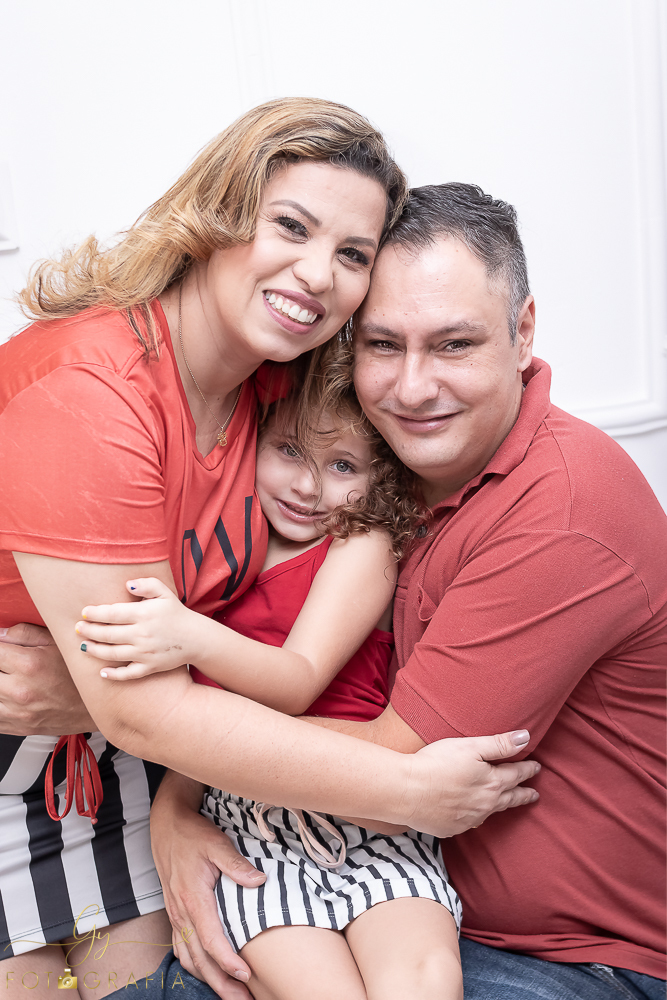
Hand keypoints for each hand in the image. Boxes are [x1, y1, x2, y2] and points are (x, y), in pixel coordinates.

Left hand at [0, 623, 93, 734]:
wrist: (95, 709)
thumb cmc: (79, 676)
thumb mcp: (58, 644)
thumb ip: (25, 634)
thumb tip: (1, 634)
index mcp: (29, 664)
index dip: (0, 646)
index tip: (4, 649)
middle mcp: (19, 690)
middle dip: (0, 665)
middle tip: (8, 662)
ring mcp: (16, 711)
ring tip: (9, 678)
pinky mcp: (16, 726)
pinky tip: (7, 694)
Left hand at [76, 578, 201, 679]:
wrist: (197, 638)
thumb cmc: (176, 613)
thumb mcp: (164, 592)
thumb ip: (146, 584)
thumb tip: (127, 585)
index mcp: (144, 614)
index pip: (112, 613)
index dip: (95, 613)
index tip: (84, 612)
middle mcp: (142, 635)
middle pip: (107, 634)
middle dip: (89, 631)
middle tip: (78, 628)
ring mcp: (145, 653)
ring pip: (112, 654)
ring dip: (94, 650)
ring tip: (83, 646)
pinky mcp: (150, 667)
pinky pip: (128, 674)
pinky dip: (113, 675)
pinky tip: (102, 672)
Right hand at [151, 772, 265, 997]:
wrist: (167, 826)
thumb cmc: (193, 834)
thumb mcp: (216, 843)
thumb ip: (236, 864)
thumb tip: (258, 881)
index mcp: (193, 898)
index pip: (210, 939)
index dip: (227, 961)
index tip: (245, 975)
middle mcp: (181, 912)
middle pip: (199, 959)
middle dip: (220, 983)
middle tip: (243, 999)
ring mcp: (176, 915)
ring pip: (188, 958)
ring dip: (208, 980)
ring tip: (230, 994)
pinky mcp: (174, 914)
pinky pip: (180, 948)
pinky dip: (193, 967)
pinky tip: (206, 974)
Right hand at [405, 729, 539, 836]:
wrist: (407, 791)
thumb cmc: (436, 763)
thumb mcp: (470, 747)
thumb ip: (499, 744)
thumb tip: (526, 738)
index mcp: (492, 783)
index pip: (517, 774)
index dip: (528, 769)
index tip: (536, 767)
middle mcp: (485, 804)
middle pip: (510, 798)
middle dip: (523, 794)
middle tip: (533, 795)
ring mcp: (468, 819)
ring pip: (492, 812)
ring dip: (502, 806)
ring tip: (506, 803)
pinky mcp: (451, 827)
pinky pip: (470, 822)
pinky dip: (477, 817)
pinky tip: (474, 815)